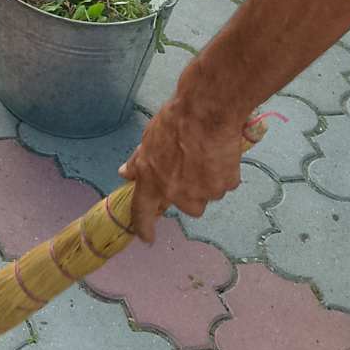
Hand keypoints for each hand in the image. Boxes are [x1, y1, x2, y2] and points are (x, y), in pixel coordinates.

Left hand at [119, 84, 248, 242]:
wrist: (206, 111)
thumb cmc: (175, 121)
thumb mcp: (148, 139)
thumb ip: (138, 162)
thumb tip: (125, 173)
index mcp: (152, 180)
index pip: (143, 212)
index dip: (144, 227)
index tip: (147, 238)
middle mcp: (176, 192)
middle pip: (187, 206)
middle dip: (190, 192)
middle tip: (191, 168)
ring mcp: (203, 192)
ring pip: (207, 195)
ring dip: (207, 183)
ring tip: (206, 156)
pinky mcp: (224, 186)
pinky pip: (224, 185)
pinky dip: (223, 174)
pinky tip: (219, 154)